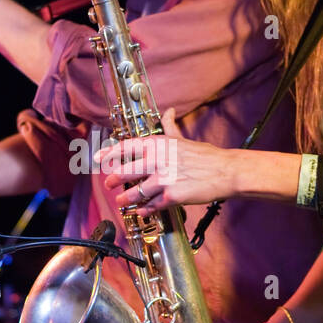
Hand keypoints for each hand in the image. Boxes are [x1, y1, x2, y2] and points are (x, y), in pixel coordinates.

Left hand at [95, 108, 235, 217]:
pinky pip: (151, 205)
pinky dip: (144, 210)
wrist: (225, 172)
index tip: (98, 158)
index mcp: (158, 144)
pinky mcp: (172, 196)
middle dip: (113, 180)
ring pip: (135, 192)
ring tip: (122, 201)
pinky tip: (141, 211)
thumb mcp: (183, 138)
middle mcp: (157, 160)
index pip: (125, 147)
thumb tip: (168, 112)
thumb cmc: (206, 156)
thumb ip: (170, 127)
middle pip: (124, 172)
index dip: (108, 153)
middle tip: (109, 184)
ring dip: (126, 198)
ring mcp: (163, 179)